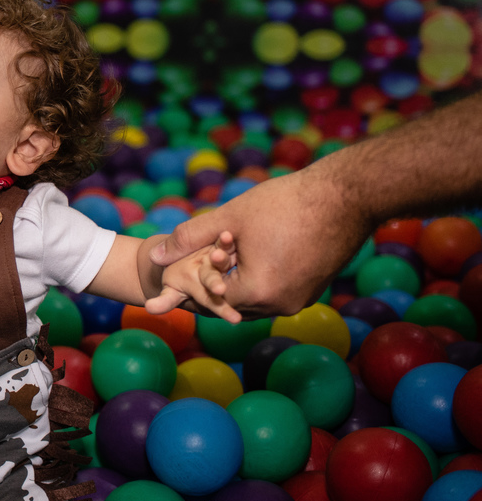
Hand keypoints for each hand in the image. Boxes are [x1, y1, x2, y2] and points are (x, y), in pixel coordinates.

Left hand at [148, 164, 372, 318]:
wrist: (348, 195)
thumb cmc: (286, 202)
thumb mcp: (229, 217)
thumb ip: (188, 239)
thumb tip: (153, 257)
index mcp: (259, 291)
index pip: (210, 300)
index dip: (188, 289)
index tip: (172, 282)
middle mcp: (281, 304)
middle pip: (231, 305)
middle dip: (209, 290)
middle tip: (186, 277)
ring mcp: (300, 300)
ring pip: (253, 301)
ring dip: (233, 286)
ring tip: (212, 267)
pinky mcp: (312, 290)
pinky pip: (274, 293)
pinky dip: (256, 282)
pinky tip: (243, 262)